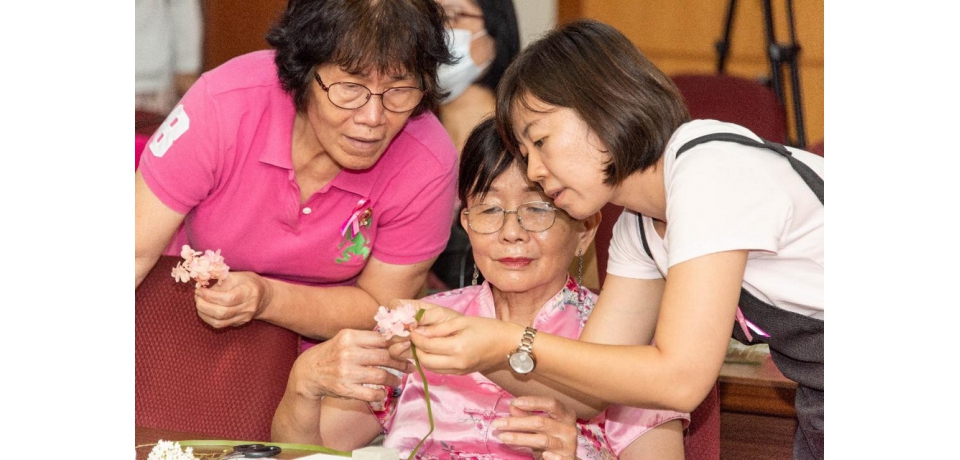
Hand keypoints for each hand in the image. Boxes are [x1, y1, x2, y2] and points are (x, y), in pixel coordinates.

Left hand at [194, 270, 268, 327]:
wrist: (264, 297)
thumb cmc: (248, 282)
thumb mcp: (237, 275)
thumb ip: (219, 278)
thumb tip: (201, 282)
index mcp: (249, 292)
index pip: (228, 298)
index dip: (210, 296)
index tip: (199, 290)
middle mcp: (248, 307)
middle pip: (222, 312)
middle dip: (204, 305)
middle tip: (197, 297)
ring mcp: (243, 318)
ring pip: (219, 322)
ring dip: (203, 313)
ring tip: (199, 303)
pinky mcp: (238, 324)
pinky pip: (220, 325)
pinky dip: (208, 318)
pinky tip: (204, 310)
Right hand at [292, 329, 412, 402]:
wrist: (308, 373)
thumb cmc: (332, 353)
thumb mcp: (345, 339)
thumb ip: (367, 338)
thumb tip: (397, 338)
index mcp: (349, 336)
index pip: (382, 339)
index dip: (399, 345)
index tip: (409, 349)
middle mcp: (348, 353)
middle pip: (385, 357)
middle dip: (402, 362)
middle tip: (410, 366)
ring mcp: (346, 372)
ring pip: (381, 376)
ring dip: (394, 379)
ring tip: (399, 380)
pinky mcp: (345, 389)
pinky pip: (372, 394)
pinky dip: (382, 394)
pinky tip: (384, 392)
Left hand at [385, 299, 514, 374]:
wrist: (509, 345)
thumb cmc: (488, 328)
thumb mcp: (462, 322)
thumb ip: (439, 328)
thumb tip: (418, 331)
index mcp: (457, 348)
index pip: (427, 345)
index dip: (415, 337)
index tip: (410, 328)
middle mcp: (457, 363)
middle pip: (424, 360)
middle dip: (416, 348)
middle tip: (414, 335)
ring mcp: (459, 371)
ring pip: (430, 368)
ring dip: (423, 356)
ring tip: (423, 342)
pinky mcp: (461, 373)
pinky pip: (440, 369)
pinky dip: (432, 361)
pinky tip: (434, 349)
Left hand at [492, 396, 578, 459]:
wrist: (562, 458)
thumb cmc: (551, 437)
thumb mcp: (540, 425)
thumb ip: (527, 415)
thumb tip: (513, 406)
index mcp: (566, 415)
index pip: (551, 404)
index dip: (533, 402)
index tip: (515, 403)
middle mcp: (569, 429)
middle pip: (541, 422)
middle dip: (517, 422)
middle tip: (498, 423)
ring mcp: (568, 445)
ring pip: (542, 440)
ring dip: (519, 438)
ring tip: (502, 437)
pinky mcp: (567, 459)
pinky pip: (560, 459)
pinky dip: (552, 457)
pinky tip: (543, 455)